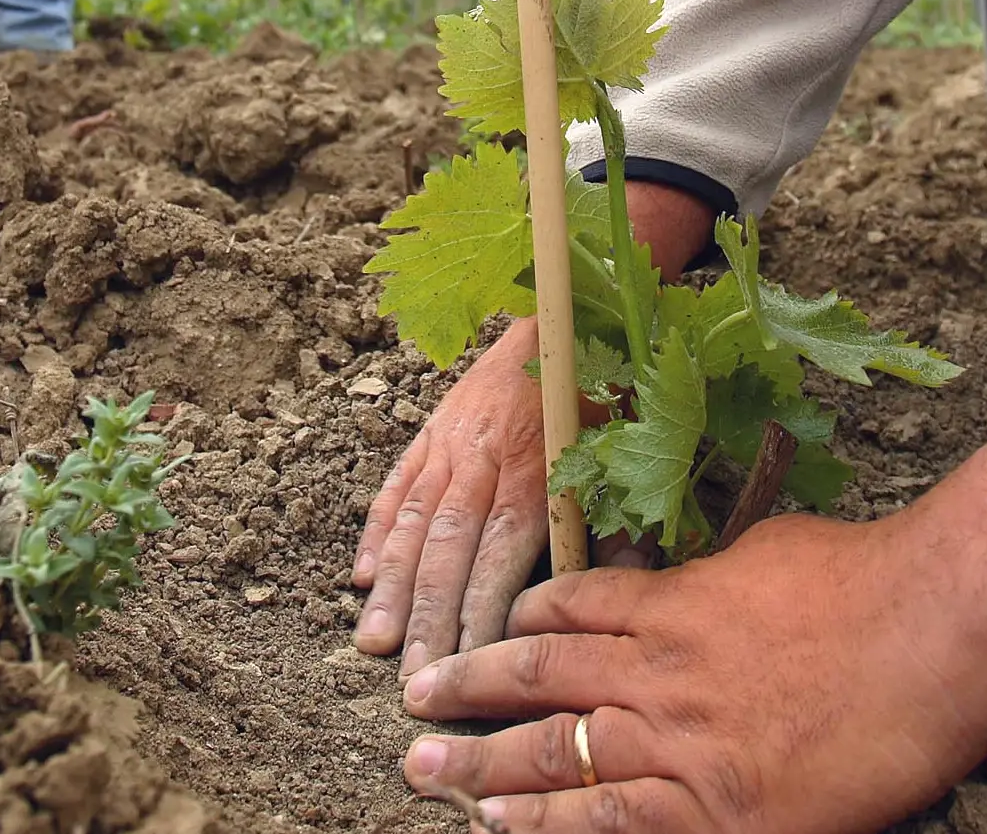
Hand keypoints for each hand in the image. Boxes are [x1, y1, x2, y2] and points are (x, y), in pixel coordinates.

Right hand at [352, 318, 625, 677]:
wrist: (567, 309)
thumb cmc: (605, 388)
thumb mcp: (624, 449)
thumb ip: (617, 519)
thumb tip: (620, 585)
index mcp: (535, 465)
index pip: (500, 552)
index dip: (479, 609)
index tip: (466, 662)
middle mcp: (484, 455)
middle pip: (448, 549)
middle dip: (429, 617)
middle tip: (413, 677)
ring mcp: (450, 440)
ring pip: (413, 523)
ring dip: (393, 587)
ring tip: (374, 641)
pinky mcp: (432, 427)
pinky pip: (396, 485)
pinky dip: (377, 532)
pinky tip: (362, 577)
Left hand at [398, 445, 986, 831]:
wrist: (933, 634)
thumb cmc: (867, 580)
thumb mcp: (773, 548)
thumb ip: (716, 574)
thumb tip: (689, 580)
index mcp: (675, 602)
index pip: (574, 605)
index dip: (523, 619)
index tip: (490, 628)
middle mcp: (660, 672)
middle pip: (542, 678)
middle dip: (470, 689)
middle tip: (416, 698)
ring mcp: (683, 745)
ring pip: (559, 753)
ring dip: (485, 766)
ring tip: (426, 768)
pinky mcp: (721, 812)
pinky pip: (618, 823)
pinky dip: (557, 825)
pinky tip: (505, 826)